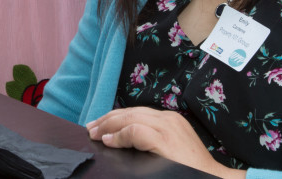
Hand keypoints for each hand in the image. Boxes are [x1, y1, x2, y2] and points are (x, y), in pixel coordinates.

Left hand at [87, 107, 245, 177]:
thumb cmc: (190, 170)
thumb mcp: (169, 150)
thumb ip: (151, 141)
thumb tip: (123, 141)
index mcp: (170, 120)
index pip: (137, 112)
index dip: (116, 118)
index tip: (100, 126)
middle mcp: (168, 119)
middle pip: (131, 112)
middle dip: (108, 119)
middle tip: (91, 128)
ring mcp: (167, 128)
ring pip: (130, 118)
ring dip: (108, 125)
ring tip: (95, 133)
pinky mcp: (165, 139)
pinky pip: (135, 130)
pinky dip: (119, 135)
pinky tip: (109, 141)